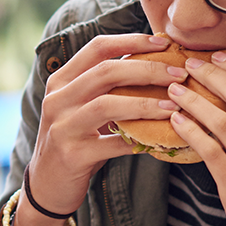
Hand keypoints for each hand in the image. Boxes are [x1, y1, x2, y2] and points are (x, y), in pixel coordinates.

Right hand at [27, 32, 182, 217]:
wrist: (46, 184)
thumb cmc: (74, 139)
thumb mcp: (80, 107)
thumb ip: (105, 87)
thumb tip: (155, 64)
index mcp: (61, 81)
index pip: (98, 48)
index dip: (133, 41)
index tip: (164, 43)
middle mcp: (57, 99)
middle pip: (107, 72)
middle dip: (148, 69)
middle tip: (178, 74)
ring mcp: (63, 127)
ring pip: (108, 104)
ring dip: (146, 103)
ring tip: (173, 105)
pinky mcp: (73, 154)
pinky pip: (113, 144)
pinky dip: (139, 140)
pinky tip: (160, 140)